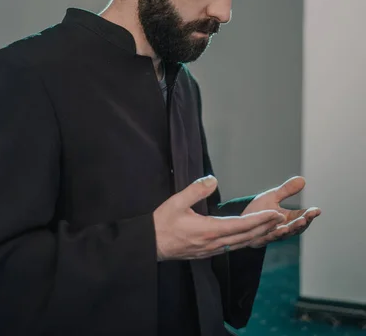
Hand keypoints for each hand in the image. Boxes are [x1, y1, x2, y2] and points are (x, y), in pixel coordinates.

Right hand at [153, 175, 284, 260]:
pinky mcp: (207, 252)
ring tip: (271, 227)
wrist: (149, 245)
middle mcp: (214, 243)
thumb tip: (213, 179)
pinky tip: (249, 236)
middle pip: (246, 236)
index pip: (241, 225)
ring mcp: (211, 250)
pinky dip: (246, 240)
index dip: (261, 220)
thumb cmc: (161, 223)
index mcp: (209, 230)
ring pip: (241, 243)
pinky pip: (232, 247)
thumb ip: (195, 190)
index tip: (276, 214)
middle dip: (265, 227)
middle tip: (282, 219)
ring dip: (258, 235)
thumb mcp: (176, 202)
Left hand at [243, 176, 320, 247]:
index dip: (310, 214)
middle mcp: (283, 228)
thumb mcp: (273, 196)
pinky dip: (277, 233)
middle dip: (303, 222)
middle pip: (296, 227)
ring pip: (286, 233)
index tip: (317, 210)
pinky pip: (270, 237)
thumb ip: (287, 190)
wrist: (241, 220)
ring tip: (300, 221)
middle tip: (309, 216)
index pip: (302, 216)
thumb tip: (302, 179)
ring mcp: (273, 235)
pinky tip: (282, 227)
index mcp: (288, 218)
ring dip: (293, 228)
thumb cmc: (258, 210)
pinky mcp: (262, 239)